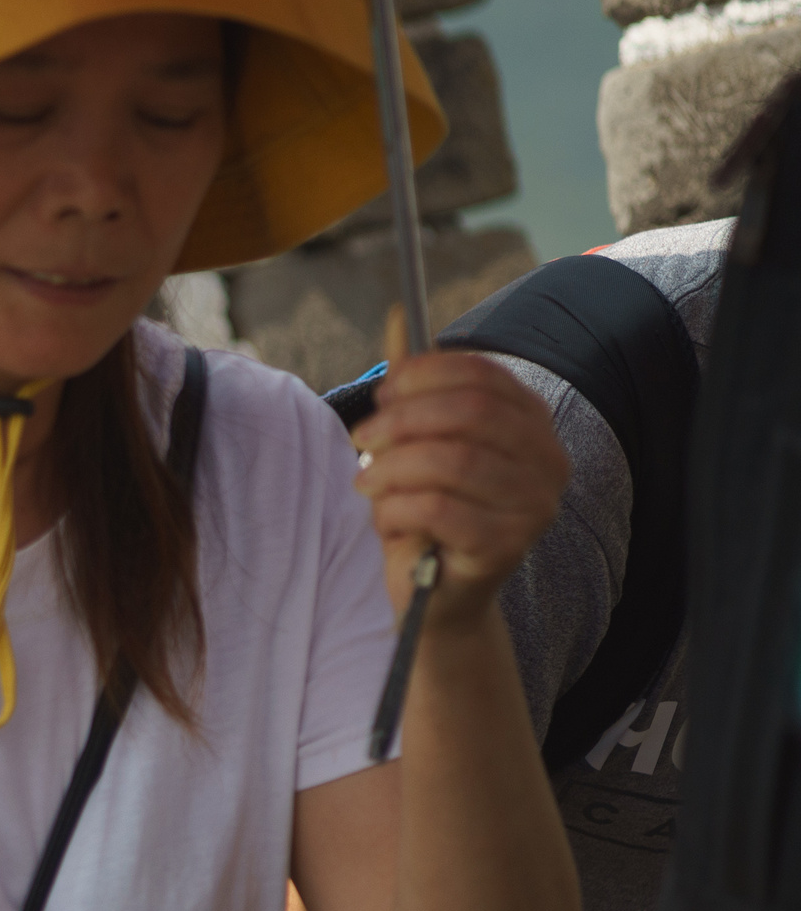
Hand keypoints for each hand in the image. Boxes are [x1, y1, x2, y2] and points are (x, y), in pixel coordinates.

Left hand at [350, 351, 567, 626]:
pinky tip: (386, 518)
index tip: (383, 393)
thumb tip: (399, 317)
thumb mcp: (415, 439)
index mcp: (531, 422)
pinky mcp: (508, 546)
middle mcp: (548, 460)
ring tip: (368, 485)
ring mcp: (535, 505)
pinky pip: (438, 508)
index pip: (481, 374)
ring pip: (449, 461)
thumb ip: (412, 383)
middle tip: (362, 440)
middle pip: (467, 412)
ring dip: (390, 469)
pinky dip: (395, 509)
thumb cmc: (426, 507)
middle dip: (400, 421)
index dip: (422, 376)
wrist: (434, 593)